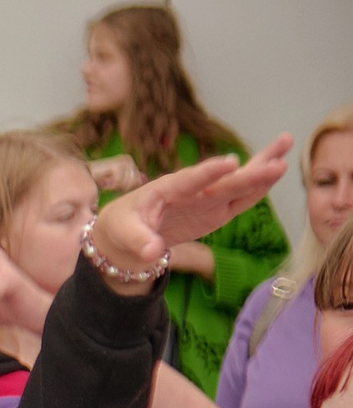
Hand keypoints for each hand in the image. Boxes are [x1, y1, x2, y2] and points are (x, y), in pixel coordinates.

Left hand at [90, 136, 292, 281]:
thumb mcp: (124, 235)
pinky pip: (238, 201)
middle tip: (277, 156)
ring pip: (237, 185)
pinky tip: (275, 175)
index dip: (209, 172)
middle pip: (223, 180)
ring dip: (261, 172)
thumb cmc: (122, 227)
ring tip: (285, 155)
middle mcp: (190, 191)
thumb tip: (152, 252)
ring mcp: (205, 200)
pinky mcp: (215, 212)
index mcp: (165, 190)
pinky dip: (256, 191)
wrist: (126, 235)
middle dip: (250, 170)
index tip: (230, 163)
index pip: (189, 180)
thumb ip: (139, 241)